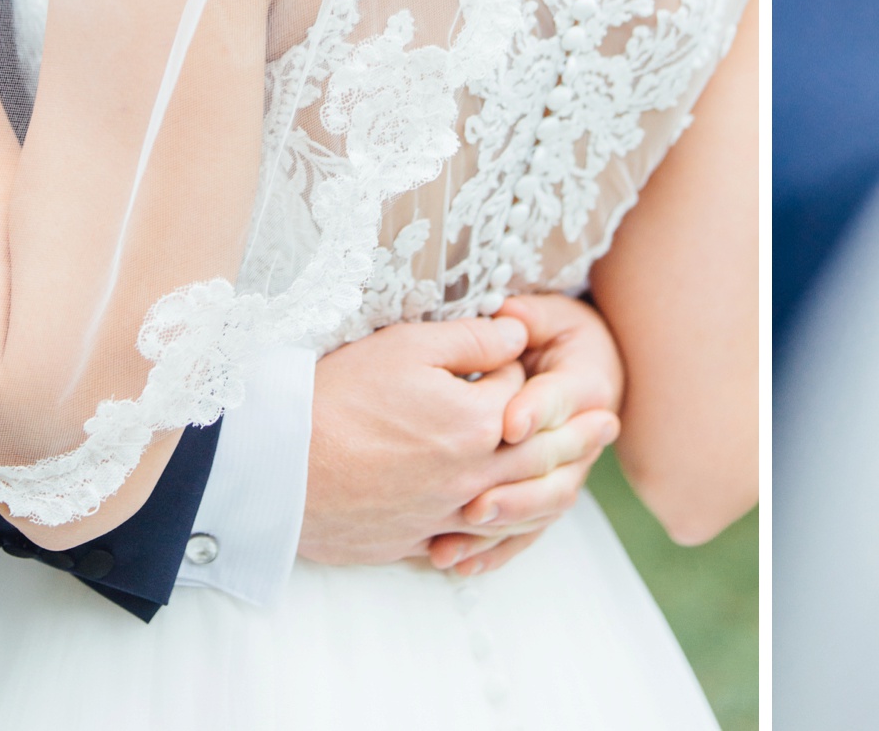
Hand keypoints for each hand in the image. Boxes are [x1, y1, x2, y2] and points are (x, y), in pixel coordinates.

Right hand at [297, 308, 620, 569]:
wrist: (271, 469)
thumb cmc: (336, 397)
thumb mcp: (406, 346)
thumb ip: (472, 339)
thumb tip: (518, 335)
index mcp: (477, 424)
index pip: (522, 396)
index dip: (520, 371)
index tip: (519, 357)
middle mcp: (470, 477)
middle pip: (536, 458)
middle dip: (576, 437)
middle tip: (607, 425)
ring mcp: (440, 517)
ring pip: (513, 510)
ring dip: (550, 491)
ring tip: (573, 479)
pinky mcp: (409, 542)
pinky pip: (466, 544)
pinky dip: (493, 535)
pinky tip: (498, 525)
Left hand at [421, 292, 625, 576]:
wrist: (581, 364)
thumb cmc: (555, 332)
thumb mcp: (547, 315)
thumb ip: (528, 316)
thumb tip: (511, 316)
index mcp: (585, 383)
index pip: (561, 400)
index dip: (536, 410)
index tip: (508, 425)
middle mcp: (583, 434)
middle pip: (555, 468)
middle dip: (517, 486)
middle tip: (476, 500)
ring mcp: (567, 471)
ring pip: (544, 507)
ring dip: (505, 524)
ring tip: (461, 531)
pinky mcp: (545, 495)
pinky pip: (527, 531)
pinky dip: (494, 550)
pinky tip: (458, 562)